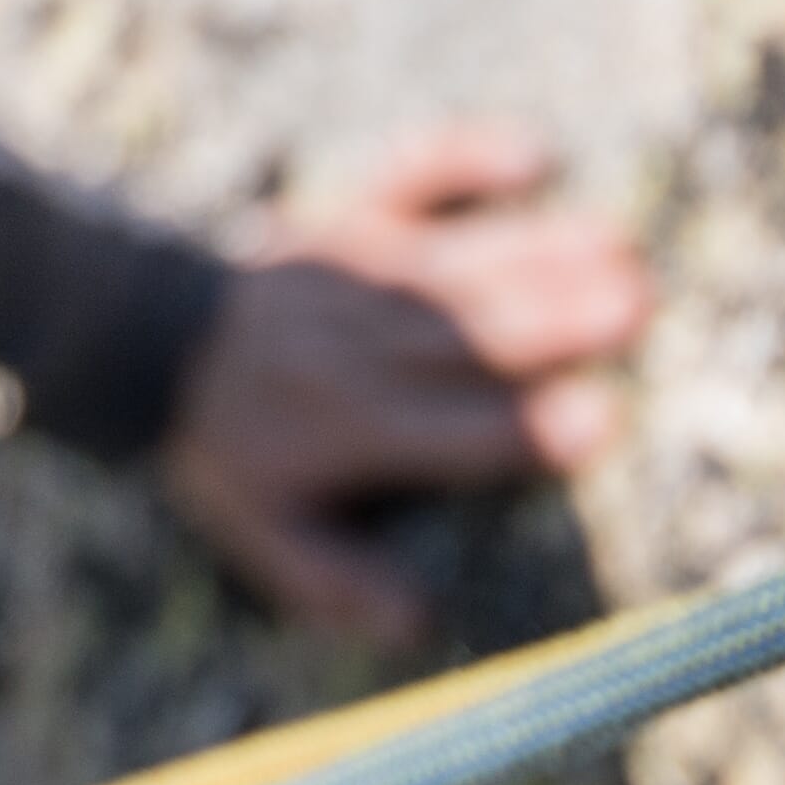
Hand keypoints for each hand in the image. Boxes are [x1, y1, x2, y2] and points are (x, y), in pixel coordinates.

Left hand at [154, 124, 654, 645]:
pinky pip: (408, 180)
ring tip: (620, 248)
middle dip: (554, 323)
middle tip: (637, 307)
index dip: (528, 431)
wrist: (147, 339)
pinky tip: (534, 155)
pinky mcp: (350, 219)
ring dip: (539, 253)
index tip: (602, 421)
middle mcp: (360, 349)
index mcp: (352, 430)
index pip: (455, 435)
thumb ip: (339, 582)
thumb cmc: (233, 449)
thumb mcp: (265, 533)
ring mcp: (358, 276)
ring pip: (457, 269)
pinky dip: (464, 161)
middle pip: (470, 340)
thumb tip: (422, 629)